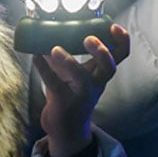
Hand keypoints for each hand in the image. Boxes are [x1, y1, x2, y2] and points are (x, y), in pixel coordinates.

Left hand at [33, 24, 130, 156]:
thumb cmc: (71, 95)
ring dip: (70, 62)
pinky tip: (35, 56)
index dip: (122, 40)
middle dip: (102, 52)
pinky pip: (54, 84)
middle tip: (89, 38)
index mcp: (101, 74)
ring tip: (55, 49)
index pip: (120, 55)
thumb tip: (46, 30)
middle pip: (109, 67)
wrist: (67, 130)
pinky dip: (43, 68)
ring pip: (82, 79)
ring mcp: (80, 94)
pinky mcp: (63, 102)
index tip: (114, 26)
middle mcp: (95, 84)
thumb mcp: (75, 73)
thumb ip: (65, 53)